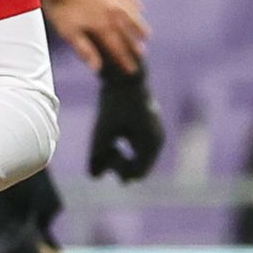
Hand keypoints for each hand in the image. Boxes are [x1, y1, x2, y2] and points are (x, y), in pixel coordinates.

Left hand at [47, 0, 149, 70]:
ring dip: (139, 25)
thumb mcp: (68, 30)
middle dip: (134, 44)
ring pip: (131, 13)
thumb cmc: (59, 3)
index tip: (132, 70)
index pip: (117, 47)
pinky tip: (139, 7)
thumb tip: (97, 67)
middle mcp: (112, 11)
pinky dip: (134, 3)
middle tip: (141, 53)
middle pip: (127, 31)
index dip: (125, 60)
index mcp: (102, 25)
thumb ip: (84, 48)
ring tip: (146, 34)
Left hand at [87, 65, 167, 182]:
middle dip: (119, 164)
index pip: (136, 173)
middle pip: (138, 169)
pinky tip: (111, 136)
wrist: (125, 75)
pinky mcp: (148, 128)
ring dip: (120, 157)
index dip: (117, 170)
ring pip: (137, 159)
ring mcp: (154, 135)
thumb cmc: (113, 103)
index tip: (104, 152)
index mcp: (151, 143)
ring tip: (105, 143)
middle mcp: (157, 141)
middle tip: (103, 150)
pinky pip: (137, 149)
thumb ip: (97, 155)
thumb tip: (94, 177)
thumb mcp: (102, 130)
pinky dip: (123, 148)